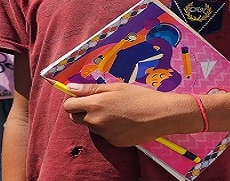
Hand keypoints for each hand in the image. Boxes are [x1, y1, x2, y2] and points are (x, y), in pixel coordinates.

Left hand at [62, 83, 199, 146]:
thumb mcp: (116, 87)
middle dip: (82, 110)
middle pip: (75, 118)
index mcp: (95, 104)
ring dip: (96, 119)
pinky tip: (123, 121)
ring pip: (91, 126)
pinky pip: (104, 134)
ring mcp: (104, 134)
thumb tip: (70, 87)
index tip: (80, 96)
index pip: (68, 106)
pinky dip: (109, 128)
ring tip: (116, 111)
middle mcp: (96, 121)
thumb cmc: (140, 96)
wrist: (161, 115)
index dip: (72, 100)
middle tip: (99, 103)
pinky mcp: (112, 142)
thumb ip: (90, 88)